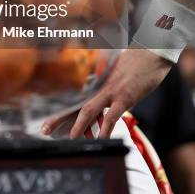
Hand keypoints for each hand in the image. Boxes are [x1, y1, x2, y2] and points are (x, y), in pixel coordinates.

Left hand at [41, 48, 172, 137]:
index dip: (59, 114)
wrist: (150, 54)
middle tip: (44, 130)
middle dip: (58, 118)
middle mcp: (99, 88)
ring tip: (71, 139)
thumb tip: (101, 101)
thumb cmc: (134, 66)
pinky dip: (106, 128)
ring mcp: (111, 92)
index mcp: (96, 86)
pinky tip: (102, 140)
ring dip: (79, 126)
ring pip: (90, 110)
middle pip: (75, 105)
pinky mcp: (125, 96)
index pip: (74, 101)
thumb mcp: (115, 77)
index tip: (45, 124)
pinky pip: (113, 115)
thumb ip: (106, 90)